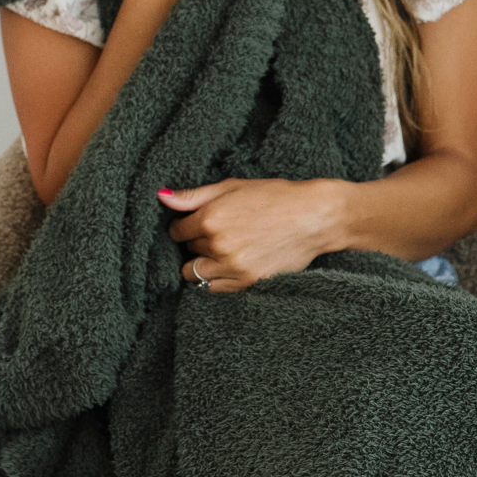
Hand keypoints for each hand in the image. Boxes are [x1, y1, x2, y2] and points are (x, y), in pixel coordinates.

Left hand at [160, 178, 346, 292]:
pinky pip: (214, 289)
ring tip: (222, 251)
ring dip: (203, 264)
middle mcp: (217, 245)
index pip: (177, 231)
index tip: (200, 223)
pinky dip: (217, 280)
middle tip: (219, 233)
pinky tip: (230, 265)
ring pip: (195, 274)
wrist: (314, 217)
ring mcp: (232, 267)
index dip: (187, 226)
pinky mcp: (247, 282)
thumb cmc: (276, 197)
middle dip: (198, 243)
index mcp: (210, 218)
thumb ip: (195, 195)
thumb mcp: (233, 187)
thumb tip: (162, 198)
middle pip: (188, 251)